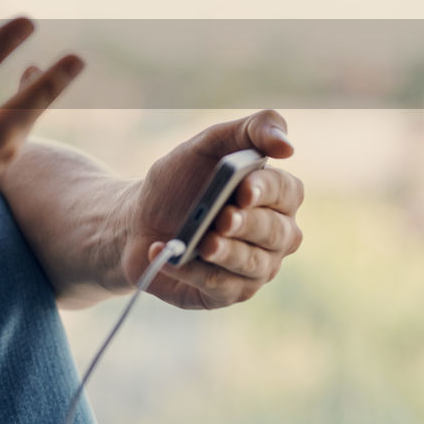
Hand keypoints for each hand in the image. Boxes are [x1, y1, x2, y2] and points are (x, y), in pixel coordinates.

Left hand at [120, 110, 304, 309]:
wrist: (136, 222)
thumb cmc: (178, 183)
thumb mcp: (206, 146)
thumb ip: (249, 131)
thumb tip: (288, 146)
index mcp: (275, 197)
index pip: (288, 192)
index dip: (267, 190)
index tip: (242, 188)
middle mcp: (274, 235)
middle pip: (276, 232)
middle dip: (248, 224)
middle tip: (223, 218)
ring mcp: (254, 268)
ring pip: (253, 264)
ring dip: (227, 253)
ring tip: (202, 243)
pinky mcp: (227, 292)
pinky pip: (218, 286)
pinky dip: (190, 270)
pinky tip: (167, 254)